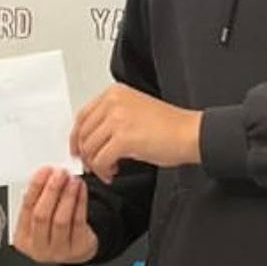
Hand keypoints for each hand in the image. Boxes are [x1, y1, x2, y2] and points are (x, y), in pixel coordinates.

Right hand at [13, 166, 97, 263]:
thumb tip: (46, 176)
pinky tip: (81, 189)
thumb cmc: (53, 229)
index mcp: (22, 237)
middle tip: (59, 173)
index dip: (35, 187)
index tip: (44, 171)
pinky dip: (80, 202)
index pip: (26, 208)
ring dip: (67, 195)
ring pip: (61, 220)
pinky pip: (78, 222)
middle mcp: (38, 247)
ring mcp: (58, 251)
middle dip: (51, 190)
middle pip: (42, 215)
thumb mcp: (40, 218)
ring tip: (72, 179)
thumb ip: (38, 201)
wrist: (75, 248)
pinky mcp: (78, 248)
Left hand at [71, 83, 201, 182]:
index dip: (77, 137)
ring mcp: (117, 119)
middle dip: (86, 154)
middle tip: (93, 166)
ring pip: (90, 148)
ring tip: (108, 170)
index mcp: (114, 93)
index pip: (82, 115)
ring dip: (96, 164)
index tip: (77, 149)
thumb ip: (110, 118)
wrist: (190, 133)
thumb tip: (90, 138)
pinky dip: (104, 171)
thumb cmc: (169, 126)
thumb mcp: (134, 110)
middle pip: (83, 133)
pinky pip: (101, 160)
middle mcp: (113, 102)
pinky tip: (113, 172)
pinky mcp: (123, 138)